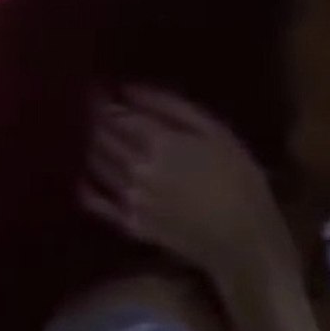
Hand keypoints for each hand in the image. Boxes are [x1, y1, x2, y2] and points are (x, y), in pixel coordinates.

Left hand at [80, 84, 308, 315]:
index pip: (116, 115)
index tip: (99, 92)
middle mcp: (135, 168)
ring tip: (94, 137)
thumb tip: (128, 90)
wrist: (243, 240)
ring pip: (96, 164)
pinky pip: (94, 202)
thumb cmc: (240, 180)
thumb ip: (172, 107)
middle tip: (93, 111)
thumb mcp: (217, 132)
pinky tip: (85, 178)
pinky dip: (86, 186)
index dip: (103, 101)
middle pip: (102, 138)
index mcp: (158, 142)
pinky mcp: (129, 224)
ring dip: (92, 147)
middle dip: (95, 121)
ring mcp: (128, 198)